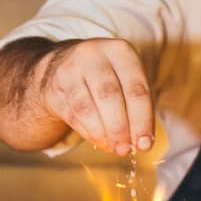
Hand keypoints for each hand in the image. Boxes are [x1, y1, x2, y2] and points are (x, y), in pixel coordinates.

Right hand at [38, 38, 153, 155]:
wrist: (62, 66)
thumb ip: (136, 108)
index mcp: (120, 51)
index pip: (136, 89)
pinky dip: (88, 132)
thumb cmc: (106, 77)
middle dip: (121, 128)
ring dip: (103, 134)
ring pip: (88, 108)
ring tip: (114, 148)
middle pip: (110, 96)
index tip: (145, 144)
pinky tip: (99, 141)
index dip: (142, 120)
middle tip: (127, 149)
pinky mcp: (55, 87)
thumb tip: (141, 142)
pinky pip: (73, 115)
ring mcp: (70, 69)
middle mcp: (93, 54)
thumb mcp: (126, 79)